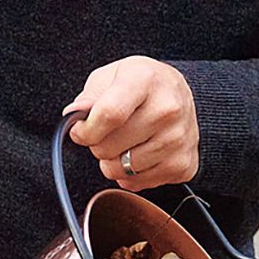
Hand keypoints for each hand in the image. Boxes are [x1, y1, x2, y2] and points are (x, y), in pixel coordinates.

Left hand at [67, 57, 199, 189]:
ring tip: (122, 144)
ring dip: (113, 162)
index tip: (80, 132)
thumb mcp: (111, 76)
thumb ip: (90, 96)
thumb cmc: (142, 86)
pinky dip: (132, 175)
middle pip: (111, 146)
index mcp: (146, 80)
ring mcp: (179, 140)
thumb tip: (74, 115)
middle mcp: (168, 109)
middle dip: (97, 145)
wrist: (178, 95)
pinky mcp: (183, 165)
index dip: (86, 130)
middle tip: (106, 135)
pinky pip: (140, 183)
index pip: (109, 114)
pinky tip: (139, 154)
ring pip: (122, 170)